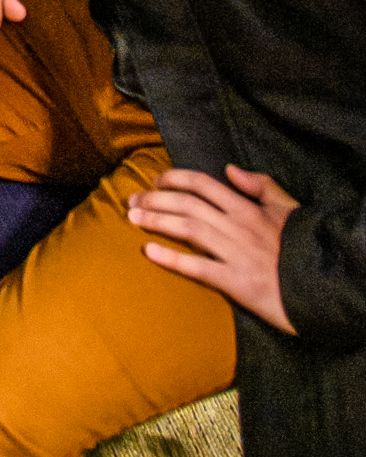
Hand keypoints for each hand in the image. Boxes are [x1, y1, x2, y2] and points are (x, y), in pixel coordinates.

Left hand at [126, 164, 299, 333]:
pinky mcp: (237, 282)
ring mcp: (236, 254)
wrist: (325, 286)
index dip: (174, 179)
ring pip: (187, 229)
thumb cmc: (305, 246)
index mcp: (248, 208)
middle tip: (131, 200)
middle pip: (186, 204)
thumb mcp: (288, 209)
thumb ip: (261, 185)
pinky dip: (171, 258)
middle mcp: (238, 226)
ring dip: (155, 220)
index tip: (155, 181)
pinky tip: (149, 251)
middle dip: (154, 199)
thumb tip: (230, 169)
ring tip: (131, 218)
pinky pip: (198, 268)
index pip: (202, 184)